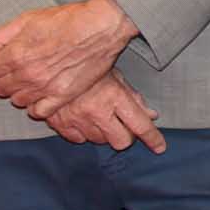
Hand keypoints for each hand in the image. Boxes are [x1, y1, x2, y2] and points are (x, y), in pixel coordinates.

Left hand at [0, 0, 137, 116]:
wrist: (100, 27)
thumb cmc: (66, 20)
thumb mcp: (28, 19)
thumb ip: (0, 36)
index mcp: (15, 54)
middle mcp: (27, 74)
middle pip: (0, 88)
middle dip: (3, 80)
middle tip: (14, 71)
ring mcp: (45, 87)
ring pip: (17, 101)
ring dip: (18, 93)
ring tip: (28, 82)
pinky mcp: (63, 96)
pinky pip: (39, 112)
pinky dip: (35, 107)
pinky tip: (39, 96)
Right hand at [43, 73, 166, 152]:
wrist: (50, 62)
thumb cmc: (87, 65)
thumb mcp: (115, 75)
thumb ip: (134, 97)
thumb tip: (151, 116)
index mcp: (114, 96)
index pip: (140, 125)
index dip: (152, 138)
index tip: (159, 147)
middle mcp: (96, 110)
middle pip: (121, 141)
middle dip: (126, 136)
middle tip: (123, 126)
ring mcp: (77, 118)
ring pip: (100, 141)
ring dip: (104, 133)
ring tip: (99, 116)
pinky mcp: (59, 123)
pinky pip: (78, 140)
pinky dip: (83, 133)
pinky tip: (83, 119)